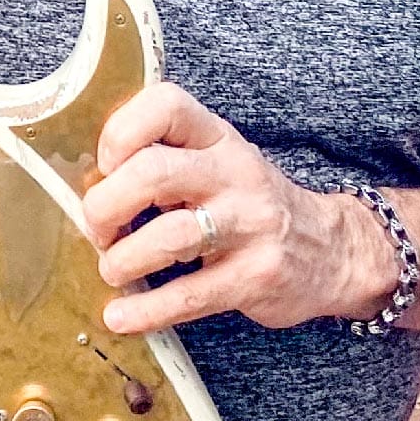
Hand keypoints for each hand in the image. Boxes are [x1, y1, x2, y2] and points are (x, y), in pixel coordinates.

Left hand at [81, 82, 399, 334]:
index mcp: (217, 137)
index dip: (121, 131)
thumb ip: (165, 160)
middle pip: (154, 173)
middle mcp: (234, 172)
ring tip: (112, 269)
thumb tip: (87, 184)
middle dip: (106, 205)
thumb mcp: (217, 162)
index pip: (166, 104)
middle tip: (97, 228)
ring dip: (124, 259)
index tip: (104, 165)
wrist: (332, 249)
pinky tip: (120, 316)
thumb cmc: (250, 203)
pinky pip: (190, 295)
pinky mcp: (255, 277)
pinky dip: (146, 310)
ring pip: (171, 236)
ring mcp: (249, 224)